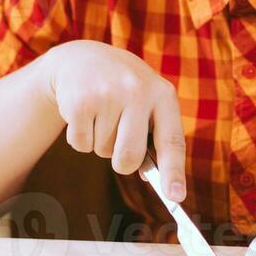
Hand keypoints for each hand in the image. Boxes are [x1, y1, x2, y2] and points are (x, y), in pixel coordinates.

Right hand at [40, 40, 186, 200]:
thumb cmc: (123, 90)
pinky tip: (84, 113)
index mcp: (163, 94)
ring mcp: (108, 95)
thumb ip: (154, 135)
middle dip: (121, 161)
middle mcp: (138, 92)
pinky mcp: (80, 101)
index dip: (174, 172)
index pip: (172, 141)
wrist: (83, 58)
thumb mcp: (146, 100)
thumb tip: (155, 180)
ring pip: (103, 151)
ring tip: (101, 113)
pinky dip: (79, 137)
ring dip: (99, 141)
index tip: (176, 197)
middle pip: (129, 157)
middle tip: (117, 140)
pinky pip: (81, 144)